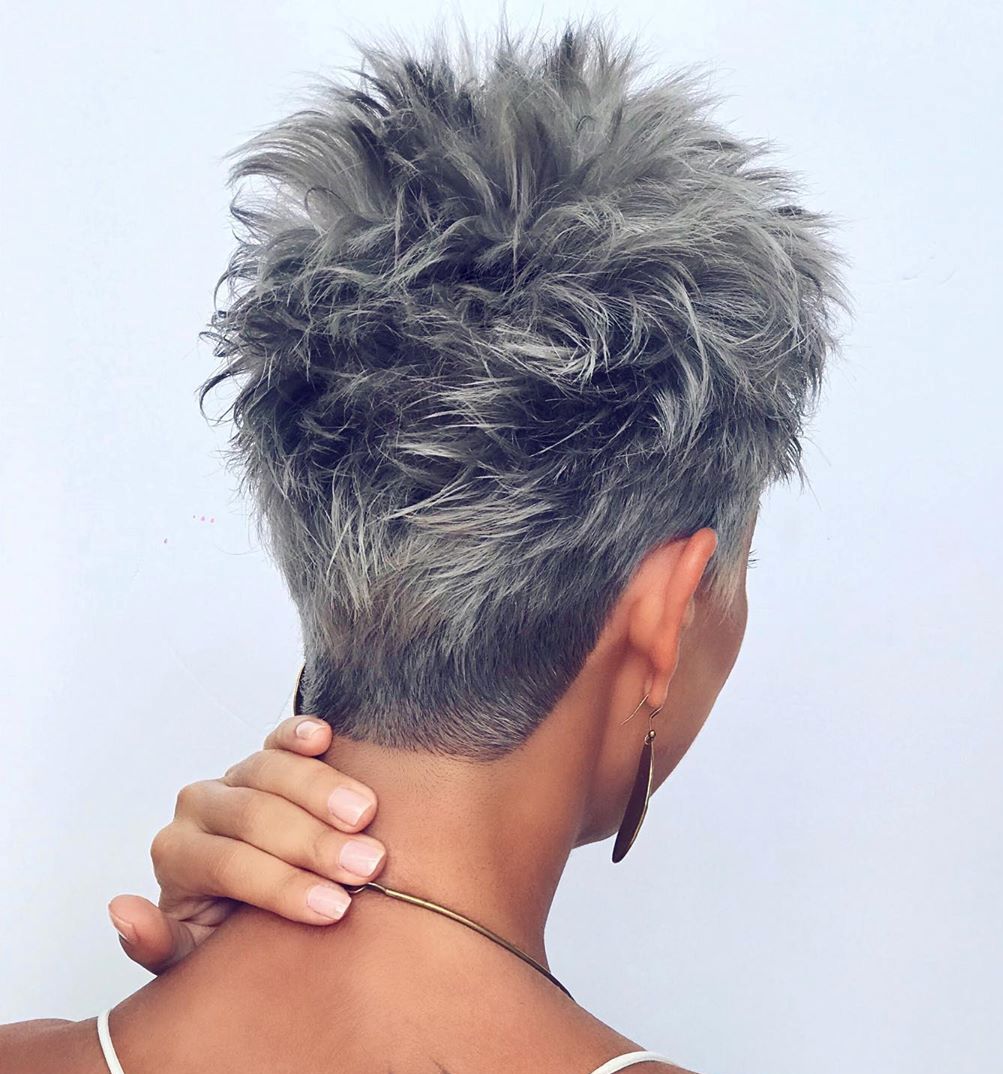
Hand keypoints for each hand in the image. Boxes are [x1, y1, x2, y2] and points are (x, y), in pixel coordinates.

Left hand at [107, 715, 383, 973]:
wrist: (242, 903)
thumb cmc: (223, 932)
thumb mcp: (189, 955)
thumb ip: (156, 942)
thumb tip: (122, 910)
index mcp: (178, 856)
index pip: (229, 864)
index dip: (283, 885)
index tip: (335, 908)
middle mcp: (199, 809)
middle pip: (255, 813)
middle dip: (314, 840)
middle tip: (364, 864)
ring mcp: (233, 777)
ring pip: (270, 769)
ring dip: (322, 789)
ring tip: (365, 814)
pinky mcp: (267, 756)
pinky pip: (280, 738)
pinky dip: (300, 732)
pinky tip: (322, 737)